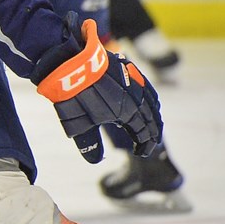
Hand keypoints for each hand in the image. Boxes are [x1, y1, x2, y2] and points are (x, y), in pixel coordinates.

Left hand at [31, 14, 162, 163]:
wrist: (70, 63)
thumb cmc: (74, 96)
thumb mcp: (79, 125)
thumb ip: (89, 144)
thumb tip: (95, 160)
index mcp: (128, 113)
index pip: (143, 134)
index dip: (143, 145)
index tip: (140, 153)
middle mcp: (136, 98)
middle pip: (151, 119)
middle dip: (152, 133)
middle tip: (150, 143)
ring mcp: (134, 81)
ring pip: (152, 101)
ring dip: (154, 116)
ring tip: (153, 125)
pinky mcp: (129, 69)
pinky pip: (146, 87)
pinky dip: (151, 99)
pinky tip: (146, 101)